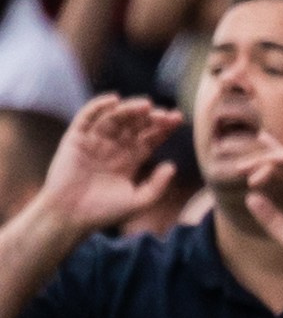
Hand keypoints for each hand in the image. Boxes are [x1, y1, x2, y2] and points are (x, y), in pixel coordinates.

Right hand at [41, 97, 183, 237]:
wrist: (71, 217)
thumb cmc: (104, 212)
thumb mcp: (137, 202)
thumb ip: (156, 186)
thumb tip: (172, 166)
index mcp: (131, 159)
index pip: (150, 137)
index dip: (163, 127)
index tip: (177, 118)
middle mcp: (114, 146)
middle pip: (135, 125)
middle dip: (150, 117)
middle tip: (162, 114)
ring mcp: (95, 140)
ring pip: (115, 117)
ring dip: (129, 109)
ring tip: (145, 106)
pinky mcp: (76, 138)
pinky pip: (87, 117)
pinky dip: (98, 106)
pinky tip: (114, 101)